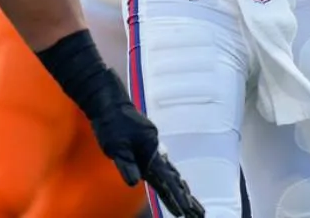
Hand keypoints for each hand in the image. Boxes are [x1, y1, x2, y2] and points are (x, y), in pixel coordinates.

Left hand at [86, 71, 204, 216]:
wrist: (109, 102)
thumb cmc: (111, 123)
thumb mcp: (115, 146)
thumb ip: (126, 164)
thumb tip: (133, 183)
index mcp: (150, 152)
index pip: (166, 180)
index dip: (176, 197)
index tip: (185, 212)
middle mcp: (155, 151)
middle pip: (174, 179)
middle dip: (187, 198)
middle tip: (200, 214)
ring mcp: (153, 148)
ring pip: (171, 173)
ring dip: (182, 189)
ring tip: (193, 204)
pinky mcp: (147, 146)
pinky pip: (164, 167)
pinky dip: (173, 179)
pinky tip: (177, 183)